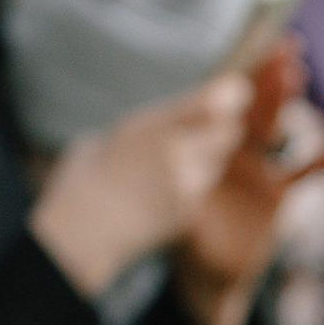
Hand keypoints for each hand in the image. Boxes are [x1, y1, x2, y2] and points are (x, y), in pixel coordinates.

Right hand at [30, 76, 253, 300]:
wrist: (82, 235)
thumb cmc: (84, 180)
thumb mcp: (110, 138)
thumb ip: (148, 129)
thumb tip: (170, 123)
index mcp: (151, 128)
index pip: (207, 106)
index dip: (229, 95)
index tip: (241, 89)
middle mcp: (177, 156)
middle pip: (226, 133)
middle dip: (223, 127)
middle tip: (214, 123)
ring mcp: (187, 187)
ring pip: (217, 162)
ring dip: (208, 156)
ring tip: (174, 159)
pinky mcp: (190, 212)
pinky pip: (203, 187)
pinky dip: (195, 182)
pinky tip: (167, 185)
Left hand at [173, 47, 323, 324]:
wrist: (204, 277)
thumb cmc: (183, 234)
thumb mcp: (179, 190)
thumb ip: (191, 150)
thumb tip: (200, 109)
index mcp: (204, 143)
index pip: (223, 96)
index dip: (238, 68)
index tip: (251, 39)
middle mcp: (232, 150)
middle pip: (253, 102)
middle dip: (269, 74)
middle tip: (286, 45)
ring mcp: (258, 170)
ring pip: (277, 127)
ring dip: (289, 101)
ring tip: (300, 74)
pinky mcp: (279, 196)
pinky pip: (307, 172)